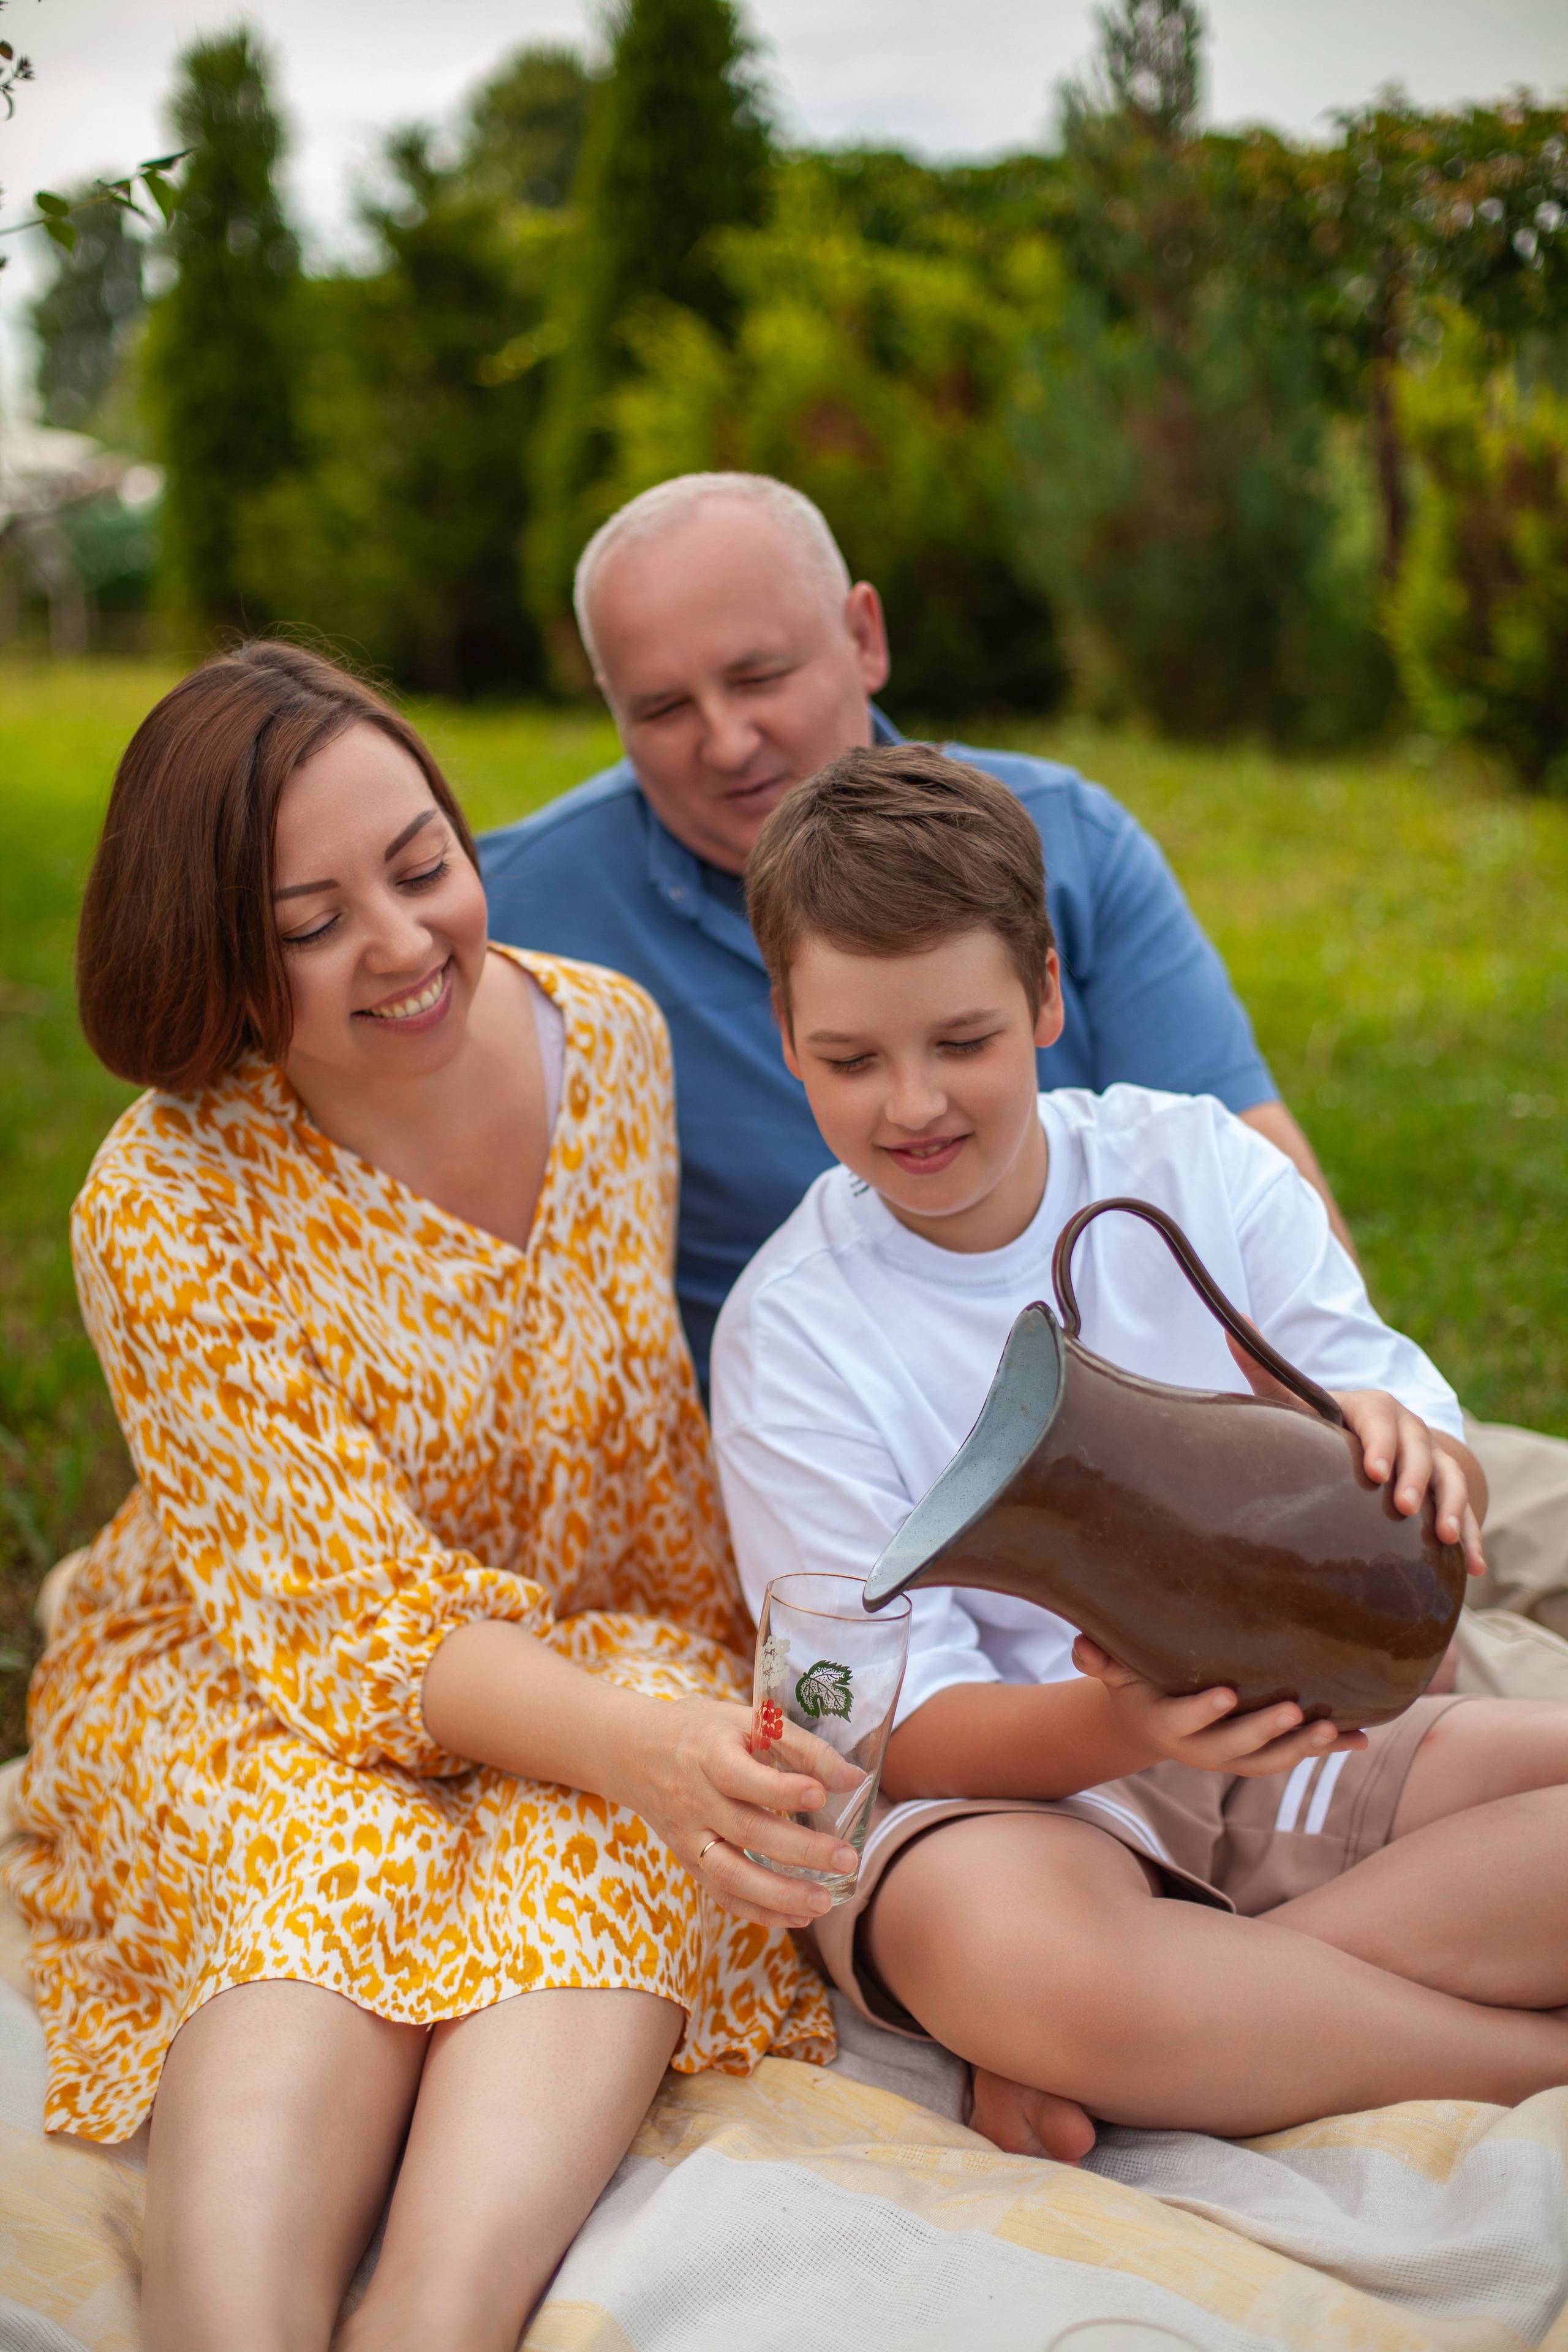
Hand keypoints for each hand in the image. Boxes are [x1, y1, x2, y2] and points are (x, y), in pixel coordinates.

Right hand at [619, 1696, 863, 1933]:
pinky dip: (760, 1912)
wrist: (635, 1754)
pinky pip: (722, 1894)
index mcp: (707, 1754)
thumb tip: (855, 1779)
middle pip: (744, 1830)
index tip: (820, 1794)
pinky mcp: (688, 1862)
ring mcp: (688, 1837)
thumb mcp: (745, 1720)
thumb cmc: (704, 1731)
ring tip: (824, 1903)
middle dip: (799, 1850)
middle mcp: (693, 1799)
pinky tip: (799, 1918)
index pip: (739, 1776)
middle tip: (846, 1859)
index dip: (780, 1788)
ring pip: (729, 1874)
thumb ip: (800, 1746)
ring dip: (779, 1894)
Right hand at [1071, 1634, 1367, 1776]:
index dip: (1206, 1712)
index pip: (1186, 1721)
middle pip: (1237, 1749)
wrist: (1152, 1724)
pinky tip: (1362, 1739)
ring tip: (1332, 1730)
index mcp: (1169, 1727)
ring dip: (1303, 1748)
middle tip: (1295, 1711)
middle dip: (1267, 1732)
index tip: (1228, 1693)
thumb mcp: (1117, 1675)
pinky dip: (1329, 1750)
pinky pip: (1295, 1757)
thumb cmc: (1137, 1686)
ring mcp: (1235, 1758)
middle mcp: (1204, 1751)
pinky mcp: (1260, 1757)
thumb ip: (1102, 1662)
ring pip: (1271, 1761)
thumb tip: (1081, 1643)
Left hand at [1223, 1332, 1486, 1575]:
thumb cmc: (1325, 1422)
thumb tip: (1233, 1325)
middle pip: (1420, 1449)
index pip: (1380, 1421)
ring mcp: (1433, 1458)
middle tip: (1403, 1508)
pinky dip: (1473, 1536)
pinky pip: (1466, 1509)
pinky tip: (1474, 1566)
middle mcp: (1409, 1429)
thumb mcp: (1296, 1399)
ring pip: (1449, 1477)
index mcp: (1373, 1408)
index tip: (1373, 1472)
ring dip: (1452, 1506)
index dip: (1380, 1444)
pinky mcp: (1447, 1487)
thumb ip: (1266, 1369)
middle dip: (1414, 1478)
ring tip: (1446, 1536)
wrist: (1370, 1438)